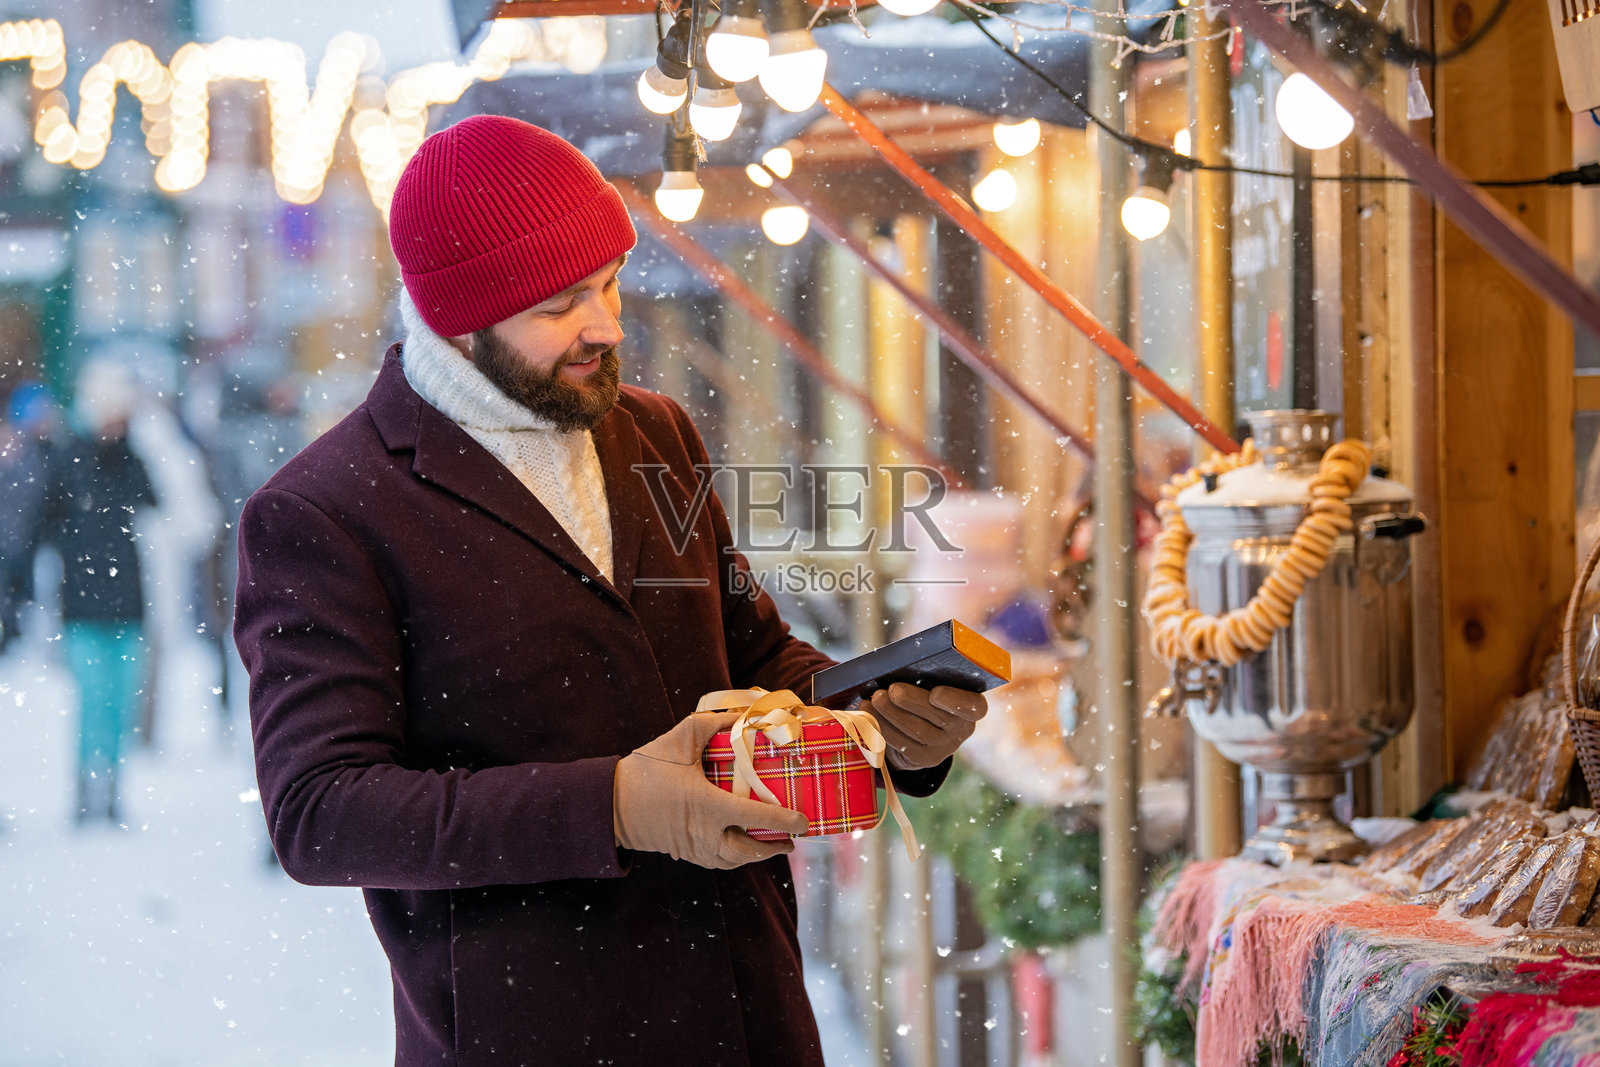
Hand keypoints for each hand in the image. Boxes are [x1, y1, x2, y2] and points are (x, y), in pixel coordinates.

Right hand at [614, 711, 808, 868]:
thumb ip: (713, 723)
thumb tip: (741, 716)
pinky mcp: (684, 852)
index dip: (784, 821)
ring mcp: (693, 847)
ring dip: (756, 856)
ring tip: (772, 845)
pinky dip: (735, 859)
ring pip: (733, 862)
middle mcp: (704, 834)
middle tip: (792, 838)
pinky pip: (717, 862)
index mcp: (708, 806)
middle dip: (773, 848)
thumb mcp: (680, 738)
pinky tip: (741, 846)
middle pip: (748, 852)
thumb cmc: (646, 770)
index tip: (804, 822)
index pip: (756, 818)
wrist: (610, 803)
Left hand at [869, 683, 987, 771]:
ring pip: (916, 731)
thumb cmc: (926, 691)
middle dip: (912, 702)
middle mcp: (961, 730)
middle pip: (939, 718)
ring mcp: (942, 747)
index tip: (934, 693)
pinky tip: (869, 713)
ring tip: (875, 699)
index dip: (954, 702)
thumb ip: (926, 676)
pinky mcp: (922, 758)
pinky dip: (882, 727)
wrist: (920, 726)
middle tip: (891, 689)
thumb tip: (898, 668)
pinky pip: (901, 743)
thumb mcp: (932, 683)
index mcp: (971, 706)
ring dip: (891, 713)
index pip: (973, 707)